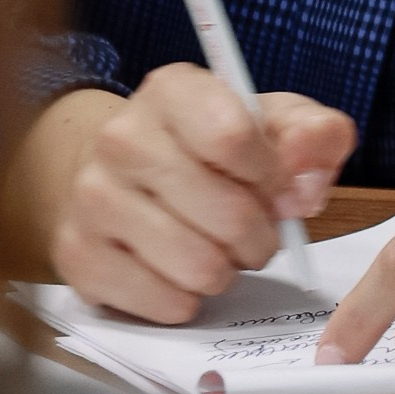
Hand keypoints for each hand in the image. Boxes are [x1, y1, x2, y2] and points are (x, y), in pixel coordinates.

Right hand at [12, 70, 355, 321]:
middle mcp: (121, 138)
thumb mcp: (273, 123)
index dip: (271, 175)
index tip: (273, 185)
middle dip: (258, 235)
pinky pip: (164, 302)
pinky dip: (188, 299)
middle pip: (226, 213)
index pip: (232, 137)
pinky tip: (180, 272)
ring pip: (198, 265)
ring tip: (218, 251)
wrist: (124, 173)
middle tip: (252, 232)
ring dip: (225, 270)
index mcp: (172, 91)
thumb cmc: (209, 147)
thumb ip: (315, 136)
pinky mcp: (78, 256)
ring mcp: (92, 198)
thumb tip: (305, 185)